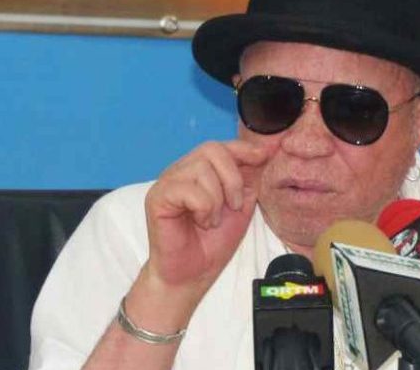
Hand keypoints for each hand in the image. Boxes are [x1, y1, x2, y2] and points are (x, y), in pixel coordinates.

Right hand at [144, 140, 267, 299]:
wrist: (193, 273)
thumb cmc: (213, 242)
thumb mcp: (240, 206)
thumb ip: (248, 180)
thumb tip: (262, 153)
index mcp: (199, 171)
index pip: (220, 146)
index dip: (242, 148)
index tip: (263, 156)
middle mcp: (181, 171)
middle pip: (212, 150)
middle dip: (232, 178)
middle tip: (234, 205)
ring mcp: (167, 182)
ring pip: (202, 170)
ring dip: (217, 199)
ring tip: (212, 220)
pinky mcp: (157, 197)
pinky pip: (189, 190)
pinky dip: (204, 208)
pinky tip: (200, 222)